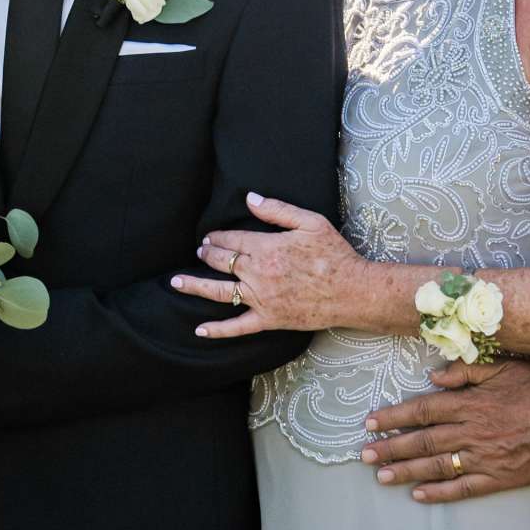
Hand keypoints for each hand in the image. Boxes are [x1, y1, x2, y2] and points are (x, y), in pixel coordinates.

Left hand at [173, 193, 365, 338]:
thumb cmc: (335, 254)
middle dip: (207, 255)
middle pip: (222, 262)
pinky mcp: (269, 319)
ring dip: (196, 286)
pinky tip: (199, 330)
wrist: (353, 291)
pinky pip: (238, 327)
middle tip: (200, 251)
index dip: (217, 237)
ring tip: (177, 282)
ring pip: (220, 292)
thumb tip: (250, 199)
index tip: (209, 237)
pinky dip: (217, 330)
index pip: (232, 240)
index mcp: (267, 248)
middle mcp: (258, 274)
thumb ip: (278, 210)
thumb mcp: (310, 222)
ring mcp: (261, 299)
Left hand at [359, 359, 529, 502]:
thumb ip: (464, 371)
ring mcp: (483, 457)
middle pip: (421, 441)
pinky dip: (439, 493)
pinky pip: (463, 488)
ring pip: (435, 466)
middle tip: (364, 455)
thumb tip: (433, 378)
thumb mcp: (502, 366)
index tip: (371, 423)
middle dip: (389, 448)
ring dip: (405, 471)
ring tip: (382, 477)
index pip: (421, 411)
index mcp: (468, 403)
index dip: (393, 417)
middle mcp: (469, 431)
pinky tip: (418, 495)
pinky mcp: (498, 477)